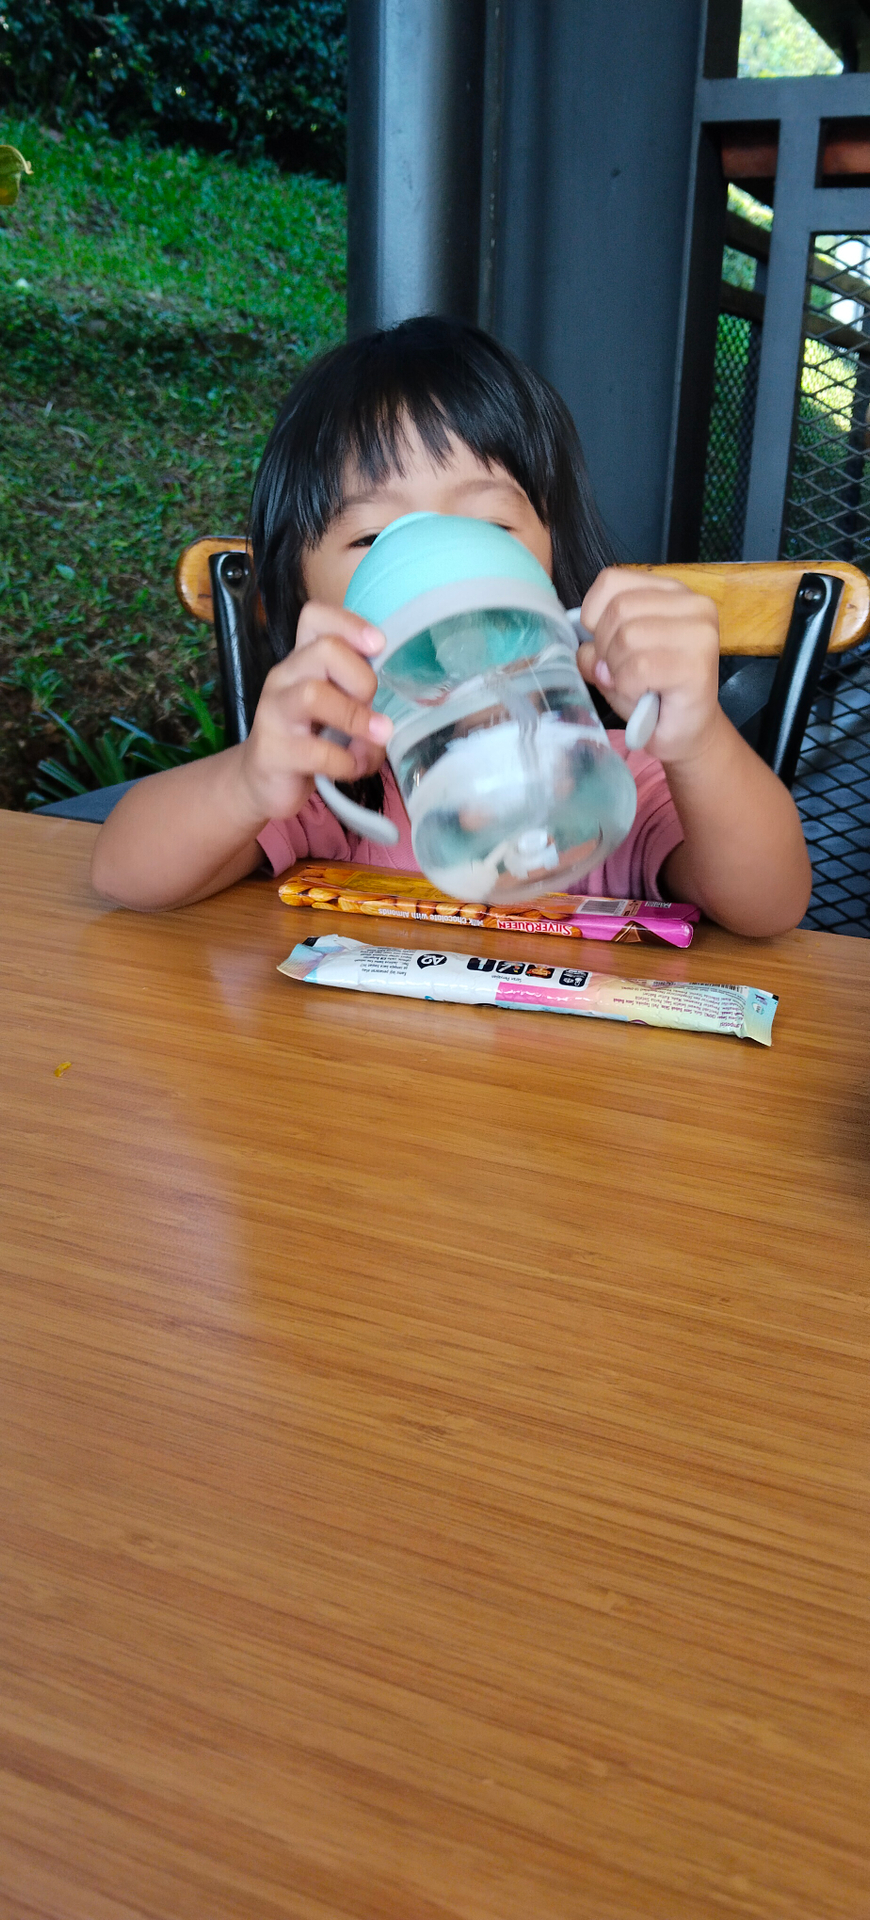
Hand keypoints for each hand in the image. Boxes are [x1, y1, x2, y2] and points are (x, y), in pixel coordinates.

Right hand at [235, 602, 391, 822]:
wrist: (264, 782)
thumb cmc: (310, 739)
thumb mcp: (337, 708)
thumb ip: (360, 697)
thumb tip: (394, 710)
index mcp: (302, 660)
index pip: (314, 616)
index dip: (350, 623)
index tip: (378, 645)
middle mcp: (284, 678)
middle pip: (324, 650)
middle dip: (362, 677)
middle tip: (373, 704)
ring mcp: (274, 713)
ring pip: (314, 694)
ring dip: (356, 718)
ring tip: (377, 737)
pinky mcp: (274, 752)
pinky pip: (316, 750)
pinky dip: (346, 762)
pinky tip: (353, 768)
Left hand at [577, 568, 721, 764]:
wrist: (686, 731)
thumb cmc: (651, 691)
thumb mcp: (613, 660)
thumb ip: (594, 645)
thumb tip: (586, 649)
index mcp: (670, 591)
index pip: (611, 581)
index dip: (593, 616)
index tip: (605, 645)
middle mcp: (692, 603)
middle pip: (618, 609)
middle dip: (605, 648)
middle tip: (621, 673)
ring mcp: (699, 632)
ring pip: (628, 636)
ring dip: (618, 670)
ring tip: (636, 685)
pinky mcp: (698, 663)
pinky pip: (640, 667)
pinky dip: (630, 687)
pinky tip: (645, 695)